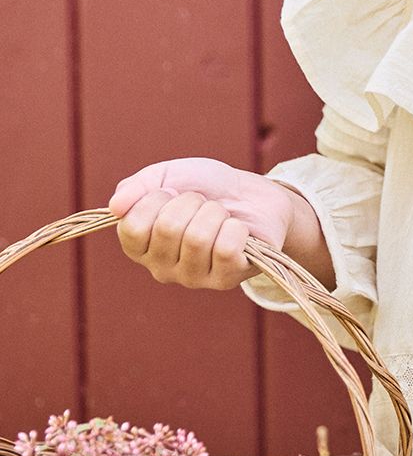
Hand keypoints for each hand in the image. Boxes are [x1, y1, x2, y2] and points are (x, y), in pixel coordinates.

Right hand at [108, 158, 297, 289]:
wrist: (253, 193)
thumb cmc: (207, 187)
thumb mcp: (167, 175)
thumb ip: (136, 187)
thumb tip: (115, 207)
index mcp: (140, 245)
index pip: (133, 226)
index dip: (157, 199)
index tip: (172, 192)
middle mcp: (161, 267)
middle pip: (168, 228)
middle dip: (192, 202)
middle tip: (204, 202)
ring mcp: (192, 277)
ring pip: (198, 238)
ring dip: (216, 213)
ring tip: (221, 215)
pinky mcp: (224, 279)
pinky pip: (226, 249)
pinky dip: (236, 228)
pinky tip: (238, 230)